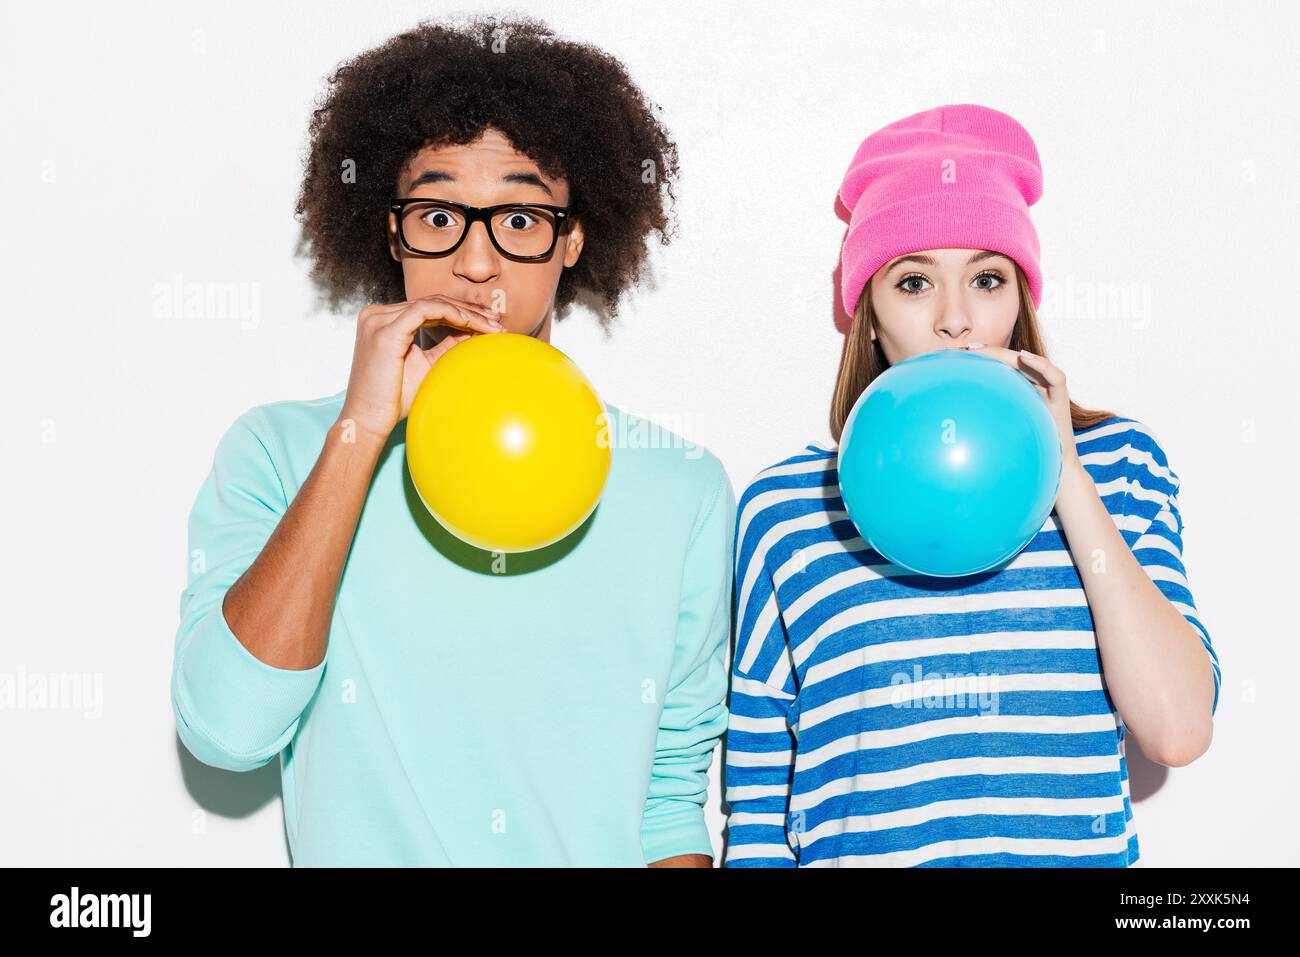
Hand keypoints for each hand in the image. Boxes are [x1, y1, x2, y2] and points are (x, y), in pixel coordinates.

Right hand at [338, 294, 504, 444]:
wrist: (369, 419)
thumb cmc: (394, 398)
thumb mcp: (427, 365)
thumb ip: (447, 345)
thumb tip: (475, 332)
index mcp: (384, 320)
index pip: (429, 307)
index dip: (461, 312)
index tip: (489, 323)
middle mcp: (377, 314)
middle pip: (432, 302)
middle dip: (468, 310)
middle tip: (496, 321)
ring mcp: (378, 319)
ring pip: (432, 304)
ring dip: (465, 313)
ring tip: (490, 326)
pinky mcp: (384, 330)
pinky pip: (424, 311)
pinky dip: (450, 313)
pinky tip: (470, 323)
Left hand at [960, 342, 1080, 474]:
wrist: (1057, 464)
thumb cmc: (1030, 447)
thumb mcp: (1004, 430)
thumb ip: (989, 417)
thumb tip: (958, 416)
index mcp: (1022, 390)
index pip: (1001, 369)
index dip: (984, 359)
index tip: (960, 355)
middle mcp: (1036, 385)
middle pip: (1012, 362)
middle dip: (990, 352)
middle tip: (967, 347)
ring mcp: (1050, 389)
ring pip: (1030, 363)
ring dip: (1009, 353)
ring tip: (988, 349)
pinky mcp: (1061, 397)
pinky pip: (1054, 376)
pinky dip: (1041, 364)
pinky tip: (1025, 357)